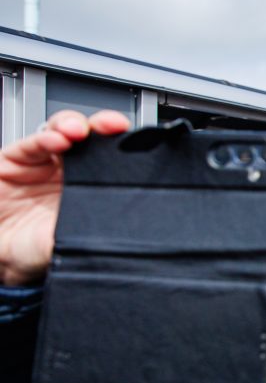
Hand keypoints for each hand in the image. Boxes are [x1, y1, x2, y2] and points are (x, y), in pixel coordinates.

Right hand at [0, 110, 129, 285]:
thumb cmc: (38, 250)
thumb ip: (93, 229)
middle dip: (104, 126)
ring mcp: (44, 161)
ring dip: (73, 125)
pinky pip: (31, 144)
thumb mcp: (70, 243)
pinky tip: (55, 139)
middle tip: (113, 126)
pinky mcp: (15, 159)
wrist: (2, 258)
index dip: (124, 145)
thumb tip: (126, 228)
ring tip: (79, 131)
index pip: (113, 157)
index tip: (135, 142)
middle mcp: (70, 169)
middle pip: (91, 137)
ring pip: (63, 131)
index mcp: (93, 186)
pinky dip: (45, 137)